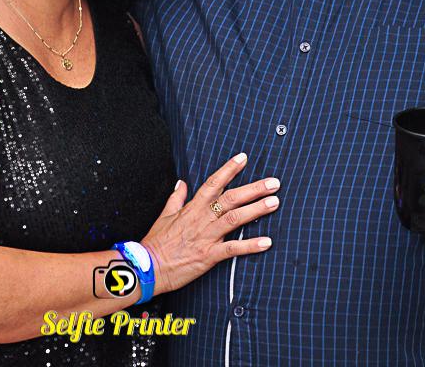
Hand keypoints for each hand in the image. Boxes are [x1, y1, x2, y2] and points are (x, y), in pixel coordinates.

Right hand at [140, 153, 278, 295]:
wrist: (149, 267)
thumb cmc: (156, 243)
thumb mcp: (165, 215)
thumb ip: (176, 197)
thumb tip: (182, 182)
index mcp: (192, 208)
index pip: (213, 183)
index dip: (229, 169)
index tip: (243, 158)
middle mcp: (201, 219)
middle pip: (230, 198)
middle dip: (253, 189)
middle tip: (274, 182)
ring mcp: (206, 237)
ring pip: (234, 219)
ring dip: (256, 210)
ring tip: (274, 202)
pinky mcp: (208, 256)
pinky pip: (232, 249)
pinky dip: (250, 245)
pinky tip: (267, 242)